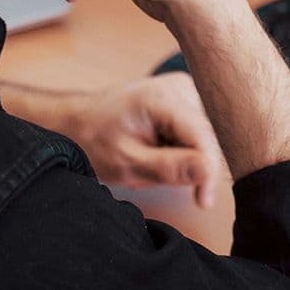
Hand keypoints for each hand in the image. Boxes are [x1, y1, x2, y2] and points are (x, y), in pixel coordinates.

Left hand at [1, 73, 223, 208]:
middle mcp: (181, 86)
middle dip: (194, 163)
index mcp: (163, 97)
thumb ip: (170, 168)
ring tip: (154, 156)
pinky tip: (161, 147)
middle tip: (159, 172)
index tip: (204, 202)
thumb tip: (208, 172)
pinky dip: (184, 147)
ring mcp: (186, 88)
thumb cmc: (96, 139)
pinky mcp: (187, 97)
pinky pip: (199, 131)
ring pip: (207, 136)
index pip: (203, 137)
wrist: (80, 120)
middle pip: (209, 136)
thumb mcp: (128, 163)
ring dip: (188, 156)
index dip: (208, 173)